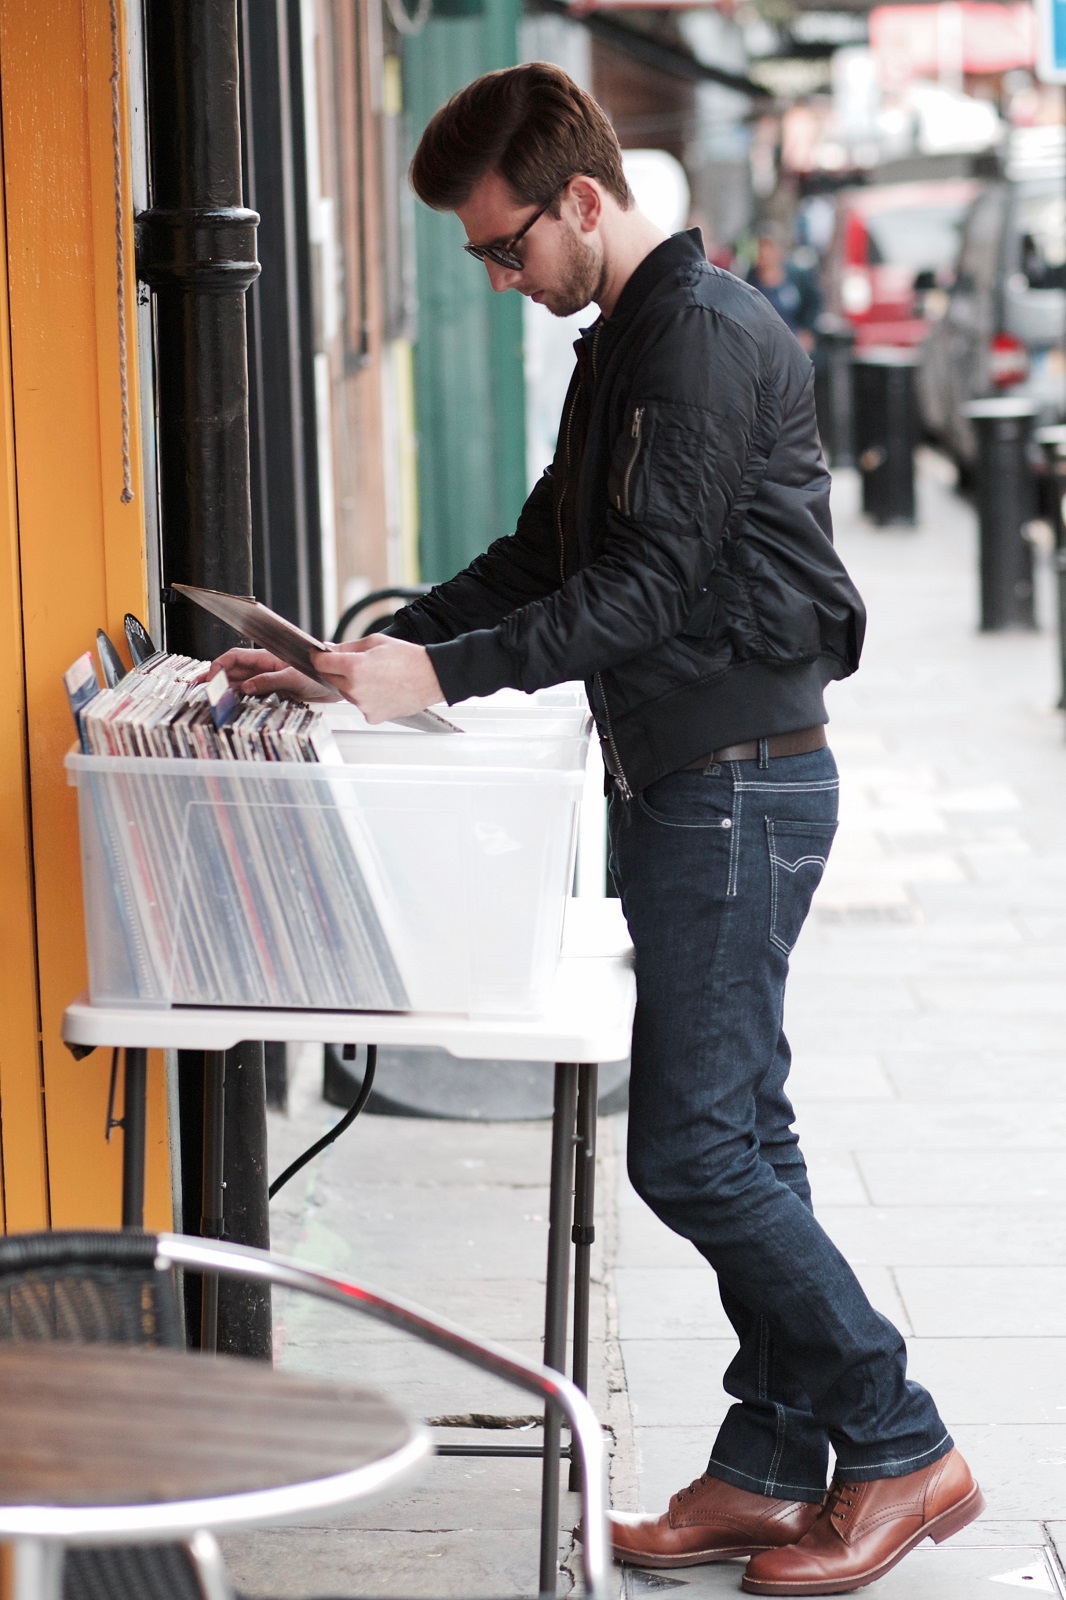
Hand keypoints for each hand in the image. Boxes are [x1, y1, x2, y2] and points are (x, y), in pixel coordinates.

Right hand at [200, 647, 340, 702]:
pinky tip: (230, 706)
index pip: (234, 658)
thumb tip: (246, 688)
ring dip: (225, 691)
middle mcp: (264, 667)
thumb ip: (269, 681)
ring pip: (240, 684)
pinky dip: (240, 700)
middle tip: (195, 688)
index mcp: (265, 657)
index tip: (209, 679)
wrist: (338, 680)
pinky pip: (252, 695)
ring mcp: (268, 679)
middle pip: (232, 672)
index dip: (218, 666)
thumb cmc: (319, 671)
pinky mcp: (274, 692)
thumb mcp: (293, 677)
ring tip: (208, 699)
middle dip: (214, 679)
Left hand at [310, 636, 443, 722]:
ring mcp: (363, 705)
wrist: (431, 677)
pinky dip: (366, 698)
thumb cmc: (408, 658)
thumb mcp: (375, 642)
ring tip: (376, 676)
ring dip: (352, 684)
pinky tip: (382, 689)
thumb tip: (328, 650)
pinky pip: (360, 705)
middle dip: (337, 670)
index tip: (319, 655)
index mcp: (354, 666)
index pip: (321, 663)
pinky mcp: (372, 716)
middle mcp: (355, 688)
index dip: (318, 656)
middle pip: (330, 678)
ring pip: (346, 693)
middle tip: (356, 663)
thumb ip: (347, 647)